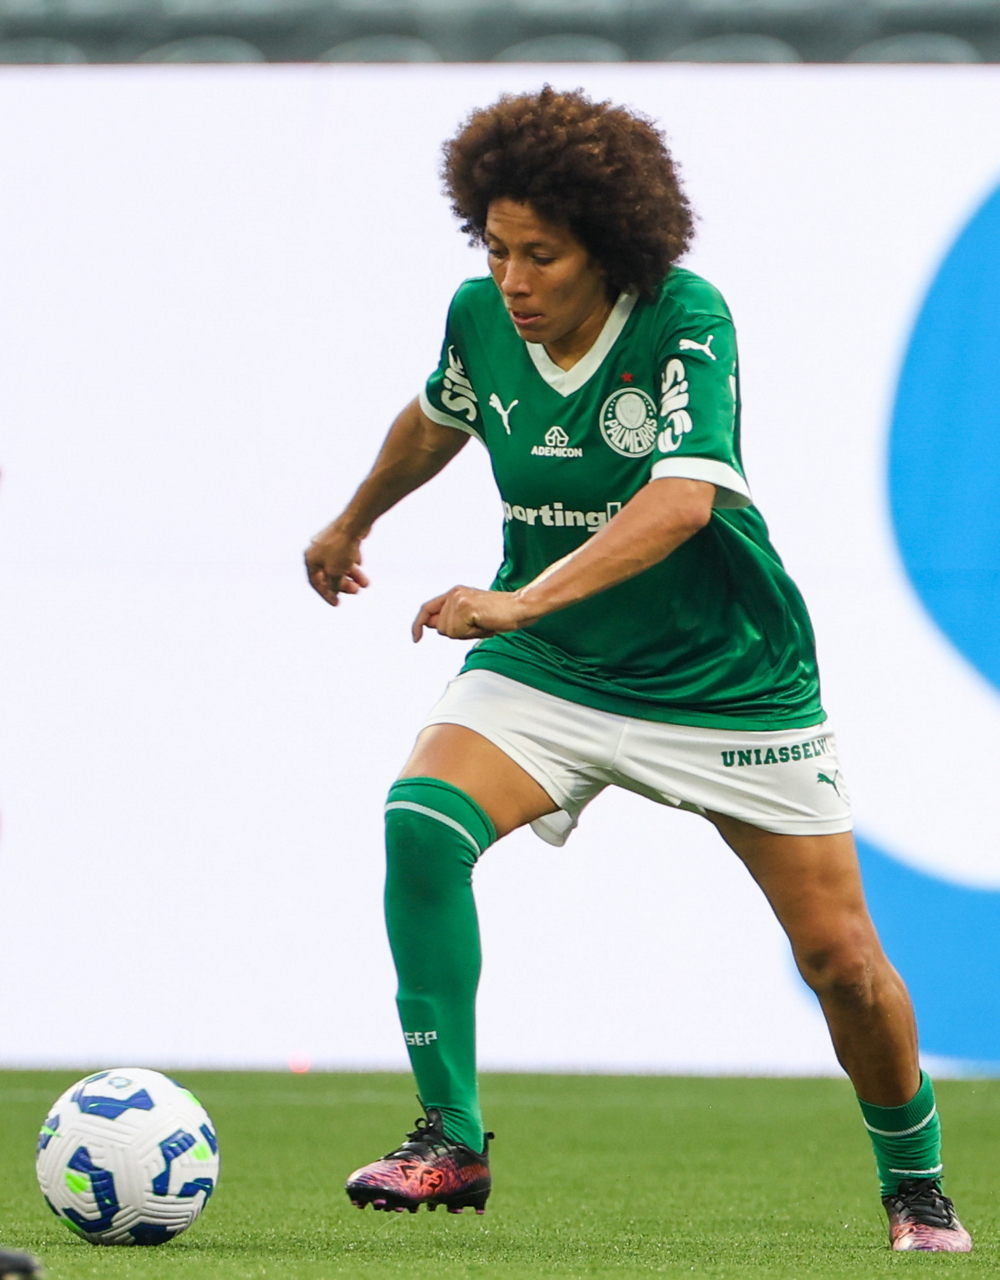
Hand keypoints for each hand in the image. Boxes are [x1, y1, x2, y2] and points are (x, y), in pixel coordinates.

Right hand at [304, 519, 370, 606]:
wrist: (354, 523)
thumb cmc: (341, 548)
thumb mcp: (336, 573)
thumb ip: (333, 585)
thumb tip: (332, 592)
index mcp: (311, 559)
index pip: (315, 582)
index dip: (326, 594)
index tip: (337, 604)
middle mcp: (317, 550)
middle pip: (329, 574)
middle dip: (343, 584)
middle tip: (356, 591)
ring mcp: (329, 543)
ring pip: (340, 564)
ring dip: (352, 575)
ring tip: (366, 583)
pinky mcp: (341, 537)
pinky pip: (346, 554)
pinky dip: (352, 561)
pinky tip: (360, 562)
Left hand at [412, 586, 528, 641]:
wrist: (519, 608)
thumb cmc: (499, 615)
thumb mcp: (471, 618)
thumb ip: (452, 620)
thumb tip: (432, 626)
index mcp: (454, 594)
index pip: (427, 609)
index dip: (418, 624)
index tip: (416, 638)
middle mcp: (453, 594)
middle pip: (441, 628)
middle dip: (458, 634)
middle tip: (478, 626)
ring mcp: (458, 599)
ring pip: (449, 631)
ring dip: (467, 634)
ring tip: (483, 624)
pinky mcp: (465, 607)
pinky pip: (459, 632)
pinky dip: (472, 633)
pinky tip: (484, 623)